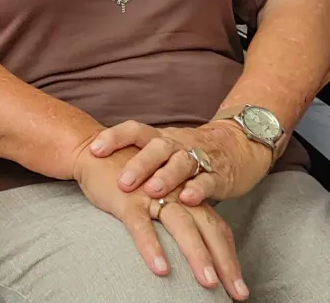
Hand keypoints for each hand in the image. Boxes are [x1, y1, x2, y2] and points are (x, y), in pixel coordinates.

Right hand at [71, 142, 247, 298]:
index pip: (217, 228)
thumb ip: (177, 217)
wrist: (94, 150)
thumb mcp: (158, 196)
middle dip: (224, 261)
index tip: (239, 288)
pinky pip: (142, 226)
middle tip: (237, 292)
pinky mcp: (128, 199)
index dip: (230, 257)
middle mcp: (177, 194)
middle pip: (208, 227)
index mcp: (187, 196)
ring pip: (181, 226)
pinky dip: (152, 247)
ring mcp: (153, 195)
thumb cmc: (128, 178)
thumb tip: (193, 253)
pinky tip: (161, 269)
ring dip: (197, 254)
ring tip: (208, 282)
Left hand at [90, 120, 274, 205]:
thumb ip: (133, 159)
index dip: (114, 138)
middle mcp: (177, 145)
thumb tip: (91, 165)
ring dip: (167, 176)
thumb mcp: (161, 151)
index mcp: (160, 138)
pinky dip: (198, 189)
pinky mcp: (219, 174)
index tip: (93, 150)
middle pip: (157, 147)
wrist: (238, 145)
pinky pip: (208, 180)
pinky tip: (188, 198)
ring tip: (152, 191)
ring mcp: (199, 158)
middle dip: (139, 164)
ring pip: (182, 162)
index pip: (134, 130)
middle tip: (122, 181)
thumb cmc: (187, 153)